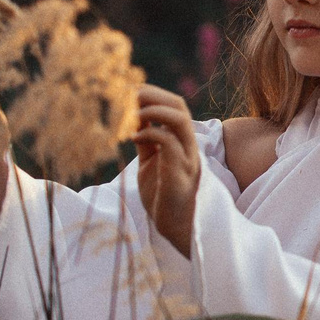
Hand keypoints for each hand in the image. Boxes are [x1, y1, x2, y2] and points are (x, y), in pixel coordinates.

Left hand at [134, 84, 201, 257]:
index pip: (176, 107)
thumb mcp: (151, 163)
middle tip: (132, 94)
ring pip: (179, 121)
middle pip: (180, 107)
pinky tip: (134, 138)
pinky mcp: (178, 174)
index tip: (133, 92)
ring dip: (155, 111)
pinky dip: (150, 134)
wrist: (178, 227)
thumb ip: (148, 143)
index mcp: (182, 143)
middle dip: (155, 96)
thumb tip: (135, 121)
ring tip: (135, 113)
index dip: (156, 95)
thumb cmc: (164, 197)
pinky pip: (168, 144)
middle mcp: (188, 147)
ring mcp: (186, 159)